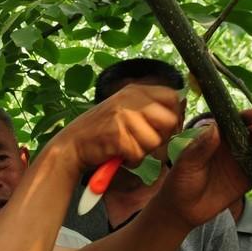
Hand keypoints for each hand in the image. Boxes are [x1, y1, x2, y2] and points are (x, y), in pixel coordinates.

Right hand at [53, 84, 181, 174]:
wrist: (71, 145)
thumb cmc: (100, 130)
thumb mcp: (125, 108)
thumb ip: (149, 107)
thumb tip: (180, 110)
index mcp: (135, 90)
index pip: (173, 97)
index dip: (175, 116)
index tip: (164, 129)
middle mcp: (130, 99)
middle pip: (169, 120)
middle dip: (162, 137)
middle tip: (145, 142)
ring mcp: (123, 116)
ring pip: (155, 141)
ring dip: (144, 151)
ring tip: (127, 147)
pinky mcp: (117, 135)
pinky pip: (139, 154)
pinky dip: (132, 160)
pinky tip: (119, 154)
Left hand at [156, 108, 251, 226]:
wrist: (183, 210)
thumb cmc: (180, 181)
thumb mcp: (187, 163)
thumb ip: (201, 147)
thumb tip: (215, 127)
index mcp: (217, 138)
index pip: (234, 122)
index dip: (247, 116)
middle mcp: (233, 148)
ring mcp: (243, 164)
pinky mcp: (249, 181)